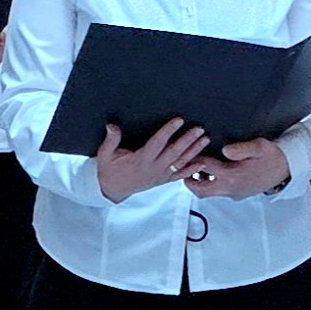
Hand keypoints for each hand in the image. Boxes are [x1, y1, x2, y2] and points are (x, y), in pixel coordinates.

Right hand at [92, 118, 210, 202]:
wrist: (112, 189)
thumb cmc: (110, 169)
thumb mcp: (106, 154)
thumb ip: (111, 140)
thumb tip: (111, 125)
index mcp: (141, 160)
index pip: (158, 143)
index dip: (168, 131)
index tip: (179, 120)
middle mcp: (153, 168)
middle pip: (174, 152)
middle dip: (188, 140)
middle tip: (199, 129)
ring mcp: (160, 175)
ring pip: (180, 162)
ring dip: (194, 151)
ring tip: (205, 139)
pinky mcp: (163, 180)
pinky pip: (180, 175)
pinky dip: (192, 169)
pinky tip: (203, 163)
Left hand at [183, 138, 293, 199]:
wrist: (287, 168)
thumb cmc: (272, 155)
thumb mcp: (259, 147)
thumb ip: (241, 148)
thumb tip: (225, 150)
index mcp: (233, 176)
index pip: (205, 169)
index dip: (195, 158)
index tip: (189, 149)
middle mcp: (230, 188)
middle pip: (200, 190)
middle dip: (188, 180)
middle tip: (183, 166)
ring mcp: (233, 193)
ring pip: (208, 193)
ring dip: (198, 182)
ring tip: (195, 167)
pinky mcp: (237, 194)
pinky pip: (217, 191)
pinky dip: (209, 183)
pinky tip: (209, 171)